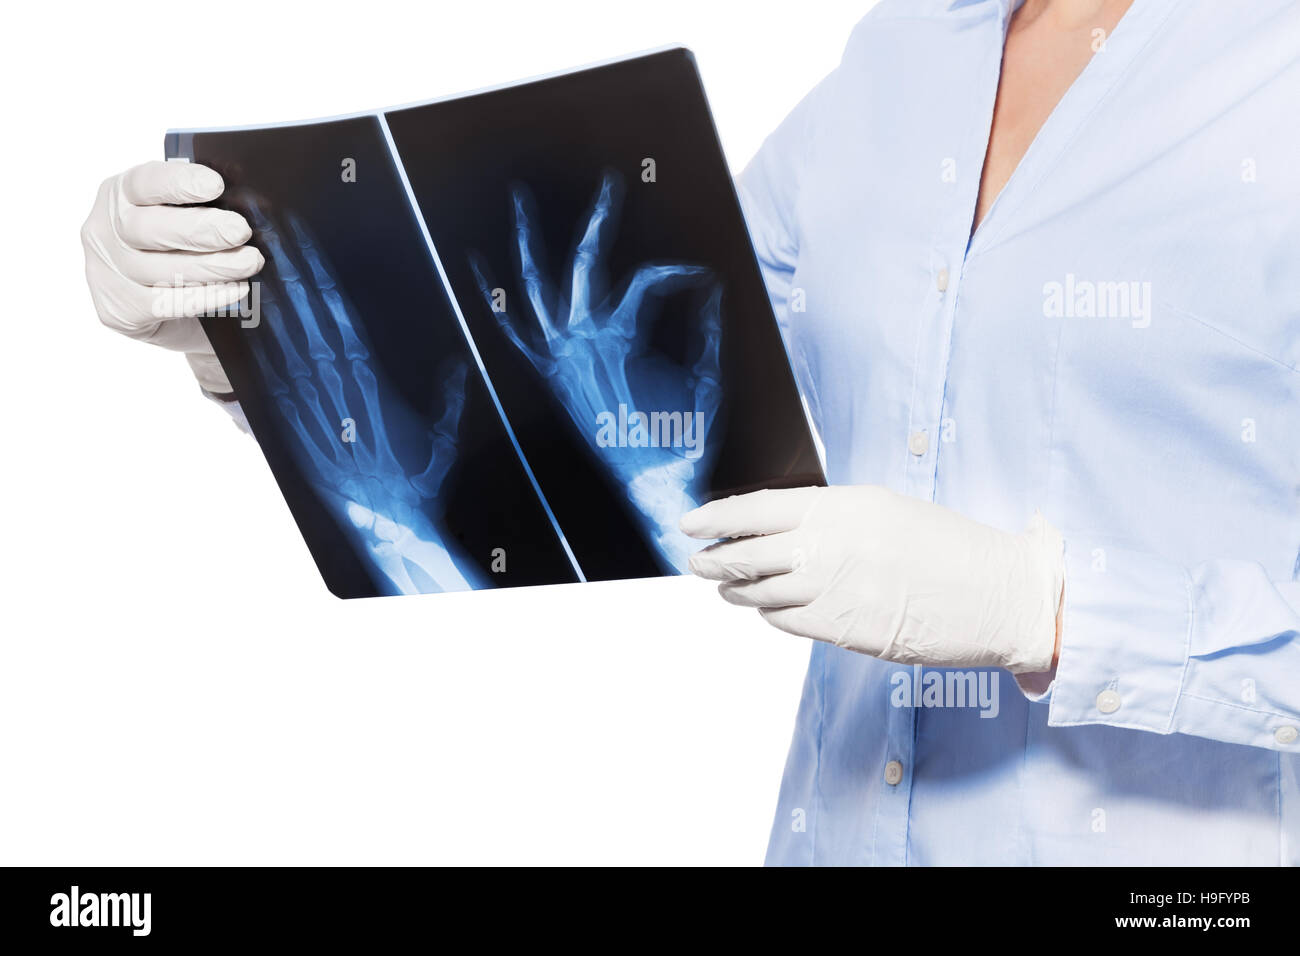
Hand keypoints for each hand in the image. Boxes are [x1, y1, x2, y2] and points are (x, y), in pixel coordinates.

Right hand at [81, 161, 262, 393]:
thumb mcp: (188, 218)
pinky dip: (206, 297)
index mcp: (120, 195)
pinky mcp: (120, 311)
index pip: (143, 182)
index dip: (179, 182)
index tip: (216, 185)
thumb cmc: (186, 252)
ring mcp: (108, 273)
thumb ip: (204, 205)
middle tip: (240, 231)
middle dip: (199, 229)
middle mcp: (105, 231)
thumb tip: (249, 200)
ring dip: (211, 265)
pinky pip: (166, 304)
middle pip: (147, 228)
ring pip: (159, 269)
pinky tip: (235, 290)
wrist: (178, 313)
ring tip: (249, 262)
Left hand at [246, 201, 483, 595]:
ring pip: (286, 340)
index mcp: (372, 380)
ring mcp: (314, 407)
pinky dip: (261, 348)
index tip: (303, 241)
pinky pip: (273, 379)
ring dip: (270, 297)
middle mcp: (340, 387)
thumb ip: (449, 396)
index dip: (319, 275)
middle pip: (308, 315)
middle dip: (290, 268)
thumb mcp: (443, 435)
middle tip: (268, 227)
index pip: (340, 315)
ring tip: (253, 258)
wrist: (391, 523)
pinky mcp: (298, 428)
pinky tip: (247, 317)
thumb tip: (460, 367)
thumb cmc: (419, 482)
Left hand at [470, 171, 722, 571]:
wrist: (653, 484)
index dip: (678, 274)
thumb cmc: (680, 438)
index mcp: (624, 338)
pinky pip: (515, 334)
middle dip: (599, 220)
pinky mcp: (549, 378)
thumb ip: (706, 330)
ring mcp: (560, 358)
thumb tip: (710, 289)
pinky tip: (482, 270)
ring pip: (536, 288)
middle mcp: (584, 342)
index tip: (698, 280)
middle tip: (609, 186)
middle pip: (587, 264)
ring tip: (521, 202)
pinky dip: (497, 301)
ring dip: (527, 242)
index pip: (650, 280)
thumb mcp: (706, 381)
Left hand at [681, 485, 1063, 673]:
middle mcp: (831, 545)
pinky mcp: (844, 629)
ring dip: (736, 590)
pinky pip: (786, 620)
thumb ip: (832, 517)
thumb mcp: (887, 510)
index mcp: (843, 506)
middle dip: (714, 560)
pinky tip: (769, 608)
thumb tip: (780, 526)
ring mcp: (835, 589)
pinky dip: (770, 613)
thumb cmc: (949, 547)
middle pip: (746, 553)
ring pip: (759, 591)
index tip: (691, 523)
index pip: (759, 508)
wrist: (998, 593)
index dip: (717, 518)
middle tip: (697, 561)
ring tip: (726, 587)